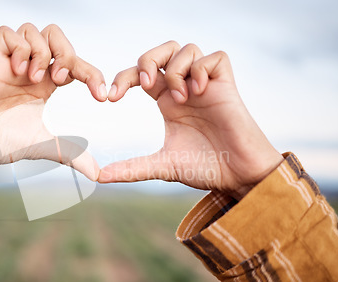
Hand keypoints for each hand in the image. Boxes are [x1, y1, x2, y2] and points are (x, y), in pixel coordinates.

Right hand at [0, 24, 105, 177]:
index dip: (93, 75)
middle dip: (68, 53)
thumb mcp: (44, 147)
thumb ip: (71, 155)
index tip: (102, 97)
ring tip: (34, 80)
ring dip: (42, 53)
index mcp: (46, 85)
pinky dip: (20, 50)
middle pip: (57, 36)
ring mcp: (11, 62)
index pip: (76, 65)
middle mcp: (31, 69)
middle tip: (60, 79)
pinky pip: (9, 33)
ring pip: (35, 30)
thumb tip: (97, 175)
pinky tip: (17, 73)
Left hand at [99, 42, 282, 198]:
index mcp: (167, 101)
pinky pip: (216, 57)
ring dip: (176, 69)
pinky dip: (202, 69)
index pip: (141, 74)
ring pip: (187, 48)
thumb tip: (99, 176)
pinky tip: (199, 92)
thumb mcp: (162, 166)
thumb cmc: (205, 168)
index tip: (111, 98)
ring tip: (181, 99)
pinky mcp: (227, 86)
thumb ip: (132, 168)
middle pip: (163, 51)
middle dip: (147, 60)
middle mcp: (185, 89)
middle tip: (145, 85)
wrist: (238, 177)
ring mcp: (206, 85)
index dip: (123, 78)